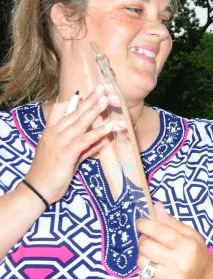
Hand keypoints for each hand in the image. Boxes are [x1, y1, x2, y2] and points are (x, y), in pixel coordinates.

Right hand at [27, 84, 118, 204]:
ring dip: (94, 110)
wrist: (37, 189)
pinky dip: (98, 132)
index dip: (73, 102)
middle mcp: (54, 133)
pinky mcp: (66, 153)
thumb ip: (84, 147)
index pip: (60, 110)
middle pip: (73, 113)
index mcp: (50, 132)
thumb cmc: (51, 173)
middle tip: (102, 88)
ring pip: (80, 123)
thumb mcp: (67, 156)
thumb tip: (100, 140)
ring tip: (106, 100)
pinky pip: (84, 140)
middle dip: (89, 100)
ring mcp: (59, 142)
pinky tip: (109, 127)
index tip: (86, 93)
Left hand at [136, 204, 212, 278]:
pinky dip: (145, 271)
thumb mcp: (191, 235)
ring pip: (142, 261)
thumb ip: (172, 222)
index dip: (145, 225)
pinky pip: (142, 277)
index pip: (159, 231)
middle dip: (144, 240)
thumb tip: (155, 206)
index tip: (141, 222)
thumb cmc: (198, 255)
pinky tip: (155, 269)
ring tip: (155, 256)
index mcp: (188, 246)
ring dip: (144, 256)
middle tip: (149, 240)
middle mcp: (179, 263)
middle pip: (146, 246)